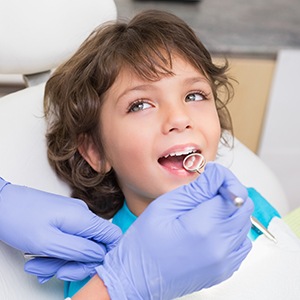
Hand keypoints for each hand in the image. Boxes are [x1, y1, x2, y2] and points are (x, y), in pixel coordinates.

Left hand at [0, 178, 121, 281]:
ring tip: (39, 266)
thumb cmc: (19, 219)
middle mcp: (82, 216)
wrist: (2, 203)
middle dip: (75, 264)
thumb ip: (79, 250)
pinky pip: (68, 241)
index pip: (113, 236)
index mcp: (83, 218)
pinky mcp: (64, 220)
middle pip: (94, 246)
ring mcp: (73, 217)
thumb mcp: (49, 242)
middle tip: (56, 272)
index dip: (105, 255)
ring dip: (60, 261)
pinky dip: (56, 254)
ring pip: (78, 247)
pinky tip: (40, 259)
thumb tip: (100, 255)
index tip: (86, 267)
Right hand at [96, 163, 253, 299]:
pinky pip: (241, 243)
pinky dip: (231, 230)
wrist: (137, 277)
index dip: (225, 179)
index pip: (235, 192)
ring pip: (244, 224)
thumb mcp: (166, 205)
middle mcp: (220, 247)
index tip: (213, 177)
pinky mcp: (224, 270)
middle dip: (229, 193)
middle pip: (245, 207)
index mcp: (204, 227)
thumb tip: (217, 174)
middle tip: (207, 192)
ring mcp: (224, 262)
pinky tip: (211, 228)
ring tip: (205, 211)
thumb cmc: (144, 243)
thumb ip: (197, 189)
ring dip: (230, 211)